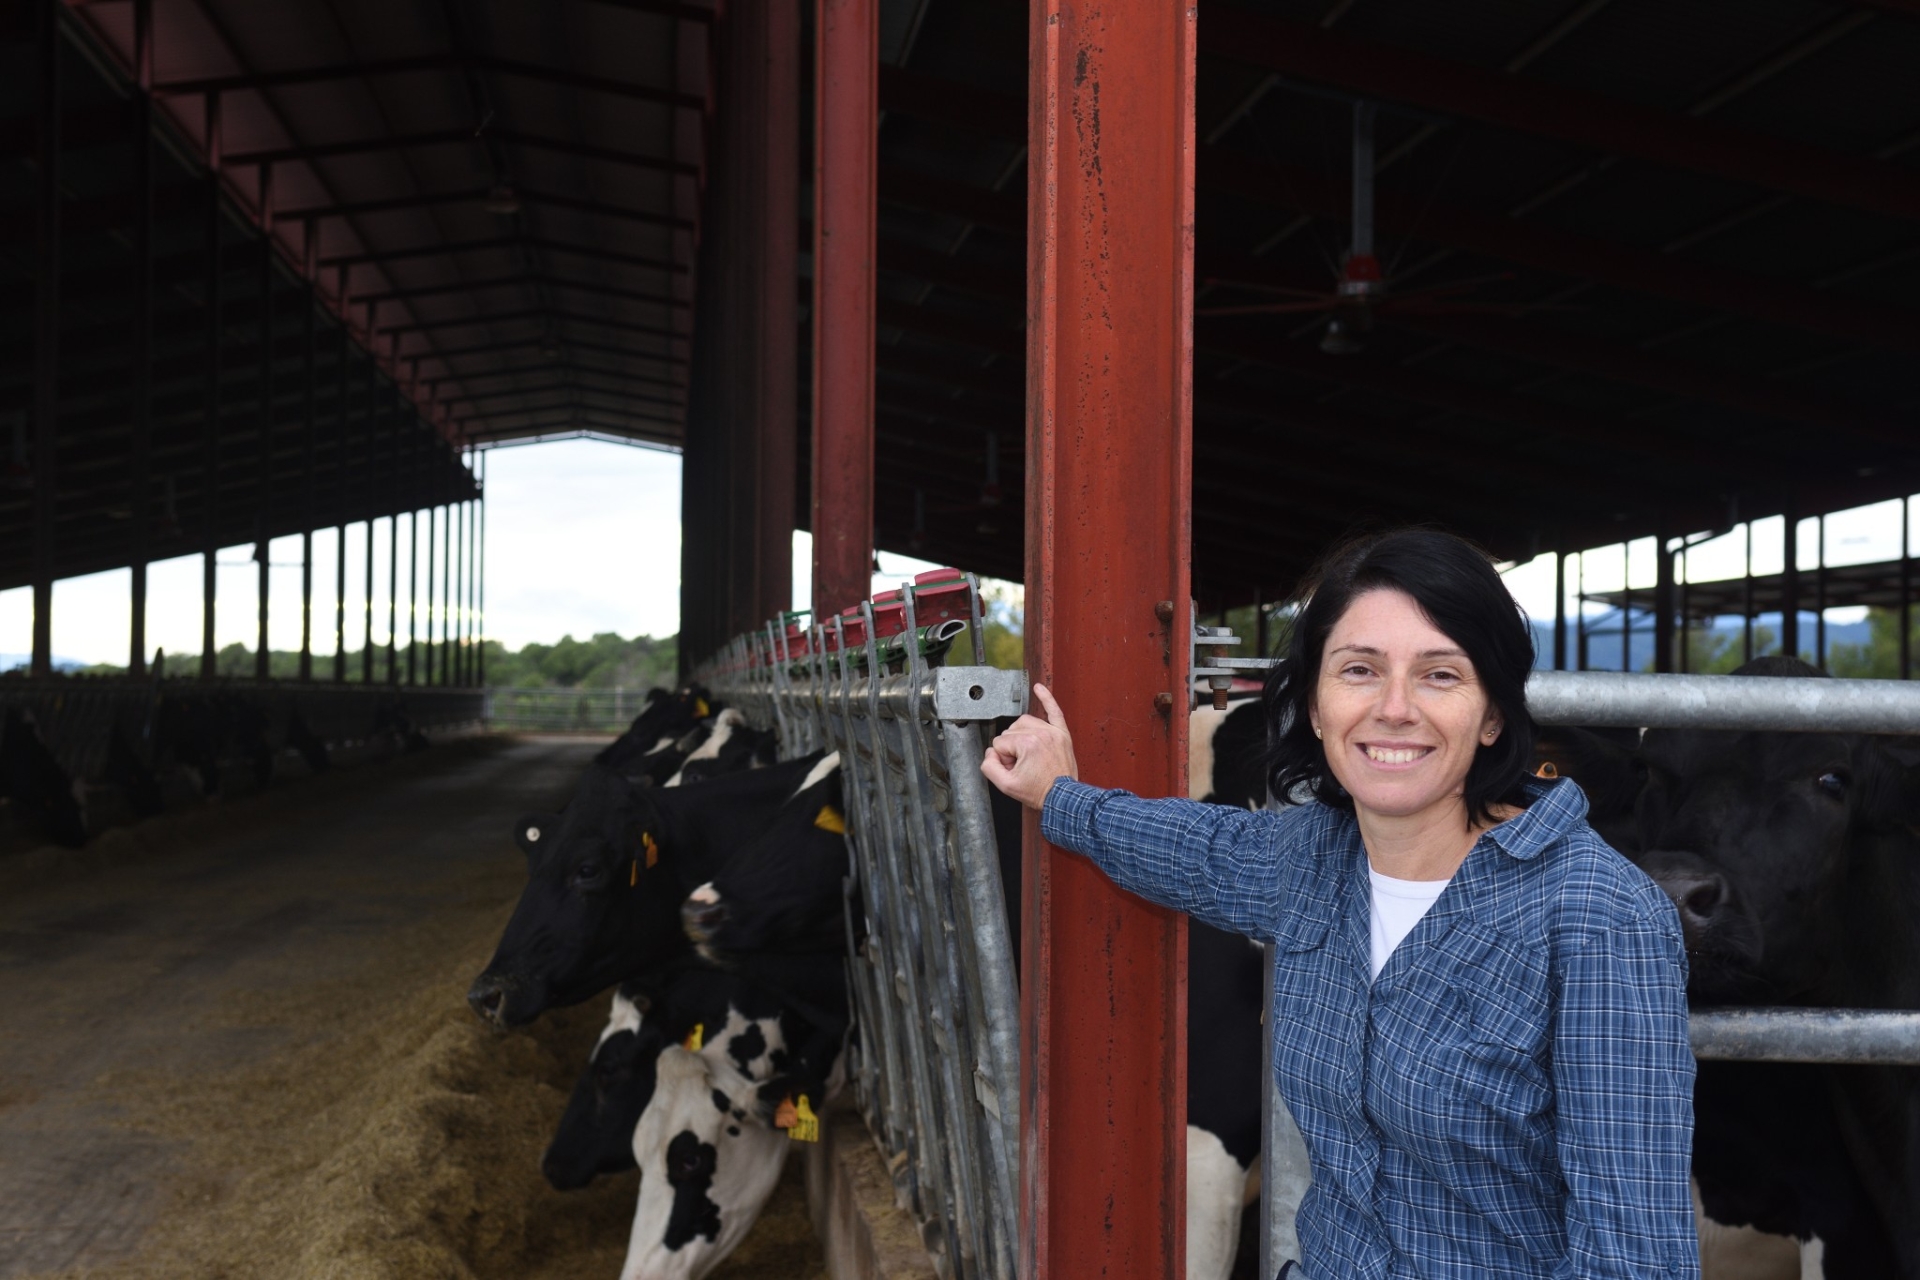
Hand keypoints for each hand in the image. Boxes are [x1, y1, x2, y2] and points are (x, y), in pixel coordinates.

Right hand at [981, 683, 1078, 810]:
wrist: (1063, 797)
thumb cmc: (1040, 791)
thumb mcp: (1006, 786)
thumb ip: (989, 767)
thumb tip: (990, 754)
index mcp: (1027, 744)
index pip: (1000, 742)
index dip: (1004, 759)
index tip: (1015, 770)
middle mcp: (1041, 733)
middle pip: (1011, 731)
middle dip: (1011, 749)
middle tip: (1022, 766)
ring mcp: (1052, 732)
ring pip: (1024, 722)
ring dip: (1020, 735)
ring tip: (1027, 753)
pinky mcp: (1061, 733)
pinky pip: (1054, 711)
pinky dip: (1046, 698)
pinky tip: (1038, 688)